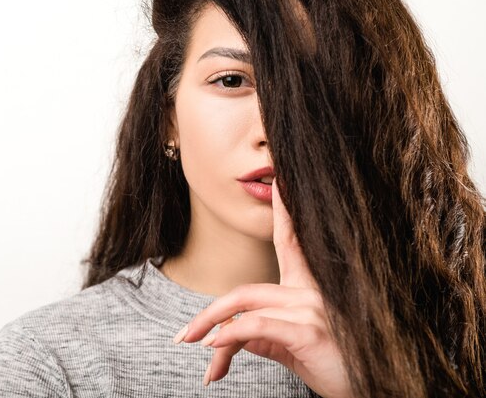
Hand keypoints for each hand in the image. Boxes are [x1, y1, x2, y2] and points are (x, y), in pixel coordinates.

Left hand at [173, 179, 352, 397]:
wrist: (375, 390)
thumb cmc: (336, 367)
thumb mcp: (291, 347)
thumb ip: (262, 335)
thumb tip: (229, 334)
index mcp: (308, 289)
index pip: (290, 241)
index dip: (283, 209)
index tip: (277, 181)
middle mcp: (309, 291)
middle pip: (245, 290)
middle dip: (209, 313)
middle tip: (182, 336)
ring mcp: (310, 308)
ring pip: (245, 305)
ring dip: (210, 327)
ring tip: (191, 344)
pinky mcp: (308, 330)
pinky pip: (256, 324)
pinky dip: (230, 334)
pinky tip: (213, 349)